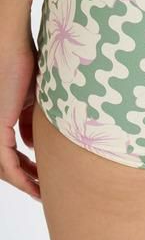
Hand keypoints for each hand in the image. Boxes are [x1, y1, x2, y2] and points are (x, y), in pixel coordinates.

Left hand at [0, 35, 39, 200]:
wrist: (10, 47)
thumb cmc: (26, 62)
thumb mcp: (35, 97)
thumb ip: (32, 120)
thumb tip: (34, 143)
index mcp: (4, 118)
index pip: (14, 150)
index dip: (28, 165)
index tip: (44, 175)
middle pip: (8, 163)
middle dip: (26, 178)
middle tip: (43, 190)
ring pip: (5, 167)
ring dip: (24, 182)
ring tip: (41, 192)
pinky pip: (6, 162)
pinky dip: (19, 176)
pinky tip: (33, 185)